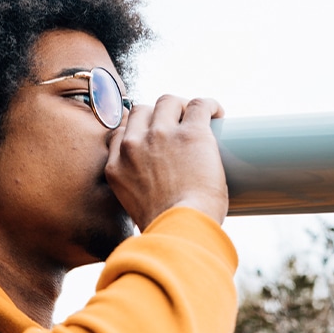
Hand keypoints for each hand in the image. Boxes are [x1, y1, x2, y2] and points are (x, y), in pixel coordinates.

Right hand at [105, 96, 228, 227]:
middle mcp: (134, 146)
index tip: (152, 137)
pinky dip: (209, 105)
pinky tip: (216, 113)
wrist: (180, 230)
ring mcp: (161, 136)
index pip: (120, 133)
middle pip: (143, 111)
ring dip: (182, 107)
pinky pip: (199, 104)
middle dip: (159, 115)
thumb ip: (140, 195)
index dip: (137, 130)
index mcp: (117, 166)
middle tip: (178, 127)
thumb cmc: (166, 229)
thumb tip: (164, 198)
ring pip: (169, 102)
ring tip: (198, 119)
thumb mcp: (135, 209)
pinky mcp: (191, 133)